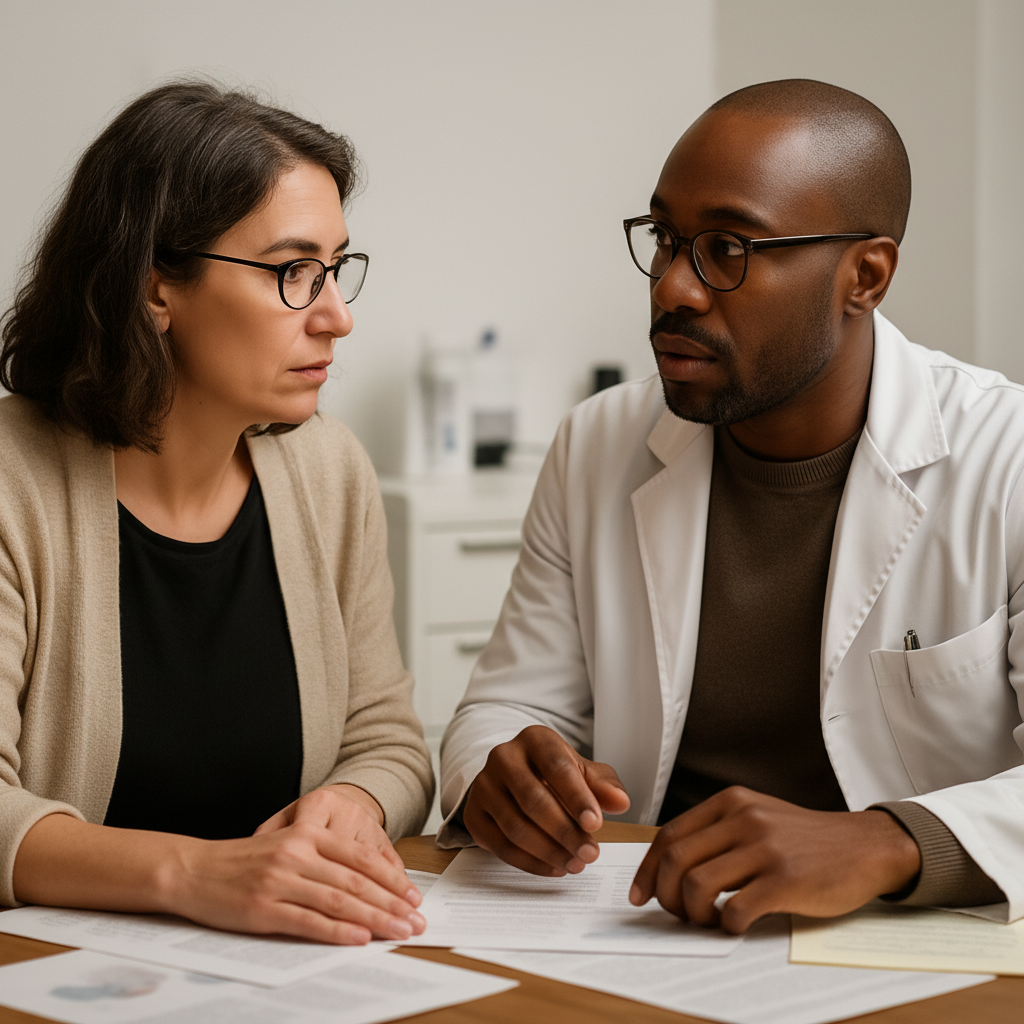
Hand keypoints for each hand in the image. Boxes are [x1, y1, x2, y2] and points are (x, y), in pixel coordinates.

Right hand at [171, 787, 423, 944]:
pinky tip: (359, 938)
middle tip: (416, 921)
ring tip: (398, 931)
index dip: (391, 878)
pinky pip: (308, 921)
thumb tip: (367, 884)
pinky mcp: (264, 908)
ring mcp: (280, 881)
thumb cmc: (245, 861)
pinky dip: (337, 931)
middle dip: (391, 903)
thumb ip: (323, 858)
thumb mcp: (287, 845)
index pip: (360, 857)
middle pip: (355, 880)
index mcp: (307, 834)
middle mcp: (297, 853)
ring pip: (338, 900)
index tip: (413, 896)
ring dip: (373, 919)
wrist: (193, 869)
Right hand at [463, 725, 630, 875]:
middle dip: (565, 831)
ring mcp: (483, 786)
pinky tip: (554, 867)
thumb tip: (620, 802)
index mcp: (534, 739)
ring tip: (576, 863)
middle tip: (589, 853)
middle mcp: (503, 757)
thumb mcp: (582, 772)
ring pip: (515, 827)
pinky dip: (530, 863)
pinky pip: (501, 846)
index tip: (596, 824)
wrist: (515, 778)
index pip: (556, 766)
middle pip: (533, 799)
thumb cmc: (554, 774)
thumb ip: (603, 785)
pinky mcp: (473, 815)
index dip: (577, 797)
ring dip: (549, 851)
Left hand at [629, 787, 920, 933]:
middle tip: (675, 913)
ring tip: (708, 919)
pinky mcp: (786, 880)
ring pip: (698, 884)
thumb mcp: (757, 816)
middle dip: (665, 894)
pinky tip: (735, 924)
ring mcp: (765, 848)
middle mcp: (744, 818)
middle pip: (677, 859)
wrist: (865, 845)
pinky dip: (726, 925)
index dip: (648, 869)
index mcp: (731, 801)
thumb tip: (671, 865)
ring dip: (693, 912)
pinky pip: (736, 909)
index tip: (641, 893)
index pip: (670, 834)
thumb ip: (719, 831)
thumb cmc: (805, 838)